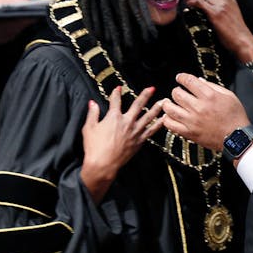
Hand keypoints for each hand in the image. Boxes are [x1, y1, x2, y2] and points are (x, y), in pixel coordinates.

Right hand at [0, 0, 37, 45]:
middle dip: (20, 23)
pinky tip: (24, 23)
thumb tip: (25, 0)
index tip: (26, 16)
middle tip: (34, 16)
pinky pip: (6, 37)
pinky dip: (15, 30)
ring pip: (7, 35)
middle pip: (5, 30)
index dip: (13, 20)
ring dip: (20, 27)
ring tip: (32, 19)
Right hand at [80, 85, 163, 200]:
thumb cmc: (94, 148)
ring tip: (163, 101)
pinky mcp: (139, 141)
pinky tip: (164, 120)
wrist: (103, 164)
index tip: (118, 88)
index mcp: (113, 117)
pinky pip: (151, 131)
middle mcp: (127, 122)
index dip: (116, 92)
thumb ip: (92, 113)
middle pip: (138, 105)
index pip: (115, 100)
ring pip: (148, 116)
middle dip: (145, 95)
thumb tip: (92, 103)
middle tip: (151, 89)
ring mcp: (135, 131)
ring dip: (156, 108)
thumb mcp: (89, 128)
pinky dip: (158, 124)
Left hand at [162, 73, 248, 151]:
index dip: (182, 77)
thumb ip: (212, 86)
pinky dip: (167, 119)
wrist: (237, 138)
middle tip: (177, 92)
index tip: (180, 77)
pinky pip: (171, 125)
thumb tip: (198, 80)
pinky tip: (168, 116)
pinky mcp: (189, 133)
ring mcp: (192, 121)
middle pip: (177, 94)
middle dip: (175, 90)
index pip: (189, 81)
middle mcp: (199, 107)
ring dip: (167, 103)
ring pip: (170, 109)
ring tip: (168, 102)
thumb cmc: (235, 116)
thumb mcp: (229, 95)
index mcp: (209, 96)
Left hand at [183, 0, 252, 63]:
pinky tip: (187, 6)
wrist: (242, 39)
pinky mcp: (215, 12)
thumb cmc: (234, 30)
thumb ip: (218, 5)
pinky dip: (191, 3)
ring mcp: (220, 4)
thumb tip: (201, 5)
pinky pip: (199, 3)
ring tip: (183, 2)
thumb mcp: (228, 12)